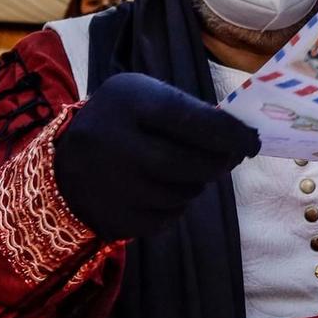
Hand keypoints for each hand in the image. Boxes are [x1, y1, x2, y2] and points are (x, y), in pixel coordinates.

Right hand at [53, 74, 261, 240]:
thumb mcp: (146, 98)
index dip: (231, 134)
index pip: (194, 121)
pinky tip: (160, 190)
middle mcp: (115, 142)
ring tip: (182, 169)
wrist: (63, 164)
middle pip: (191, 164)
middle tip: (229, 158)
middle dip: (220, 163)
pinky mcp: (113, 218)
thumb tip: (241, 138)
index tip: (253, 142)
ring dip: (196, 184)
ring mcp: (111, 185)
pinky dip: (176, 206)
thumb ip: (190, 113)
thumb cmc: (121, 122)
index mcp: (128, 101)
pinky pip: (168, 218)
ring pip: (184, 194)